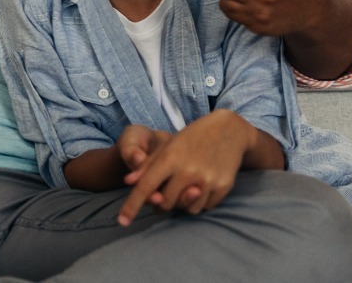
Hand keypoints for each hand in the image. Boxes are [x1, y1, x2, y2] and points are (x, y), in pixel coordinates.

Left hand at [117, 110, 251, 223]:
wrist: (228, 130)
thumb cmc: (192, 138)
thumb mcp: (167, 146)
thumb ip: (147, 166)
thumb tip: (128, 182)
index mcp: (170, 158)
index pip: (146, 187)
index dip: (132, 205)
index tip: (122, 222)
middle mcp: (188, 171)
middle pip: (166, 203)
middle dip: (163, 201)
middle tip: (168, 189)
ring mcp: (207, 180)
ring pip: (187, 209)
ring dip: (183, 203)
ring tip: (188, 184)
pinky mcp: (223, 186)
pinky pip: (205, 207)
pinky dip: (200, 201)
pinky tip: (203, 184)